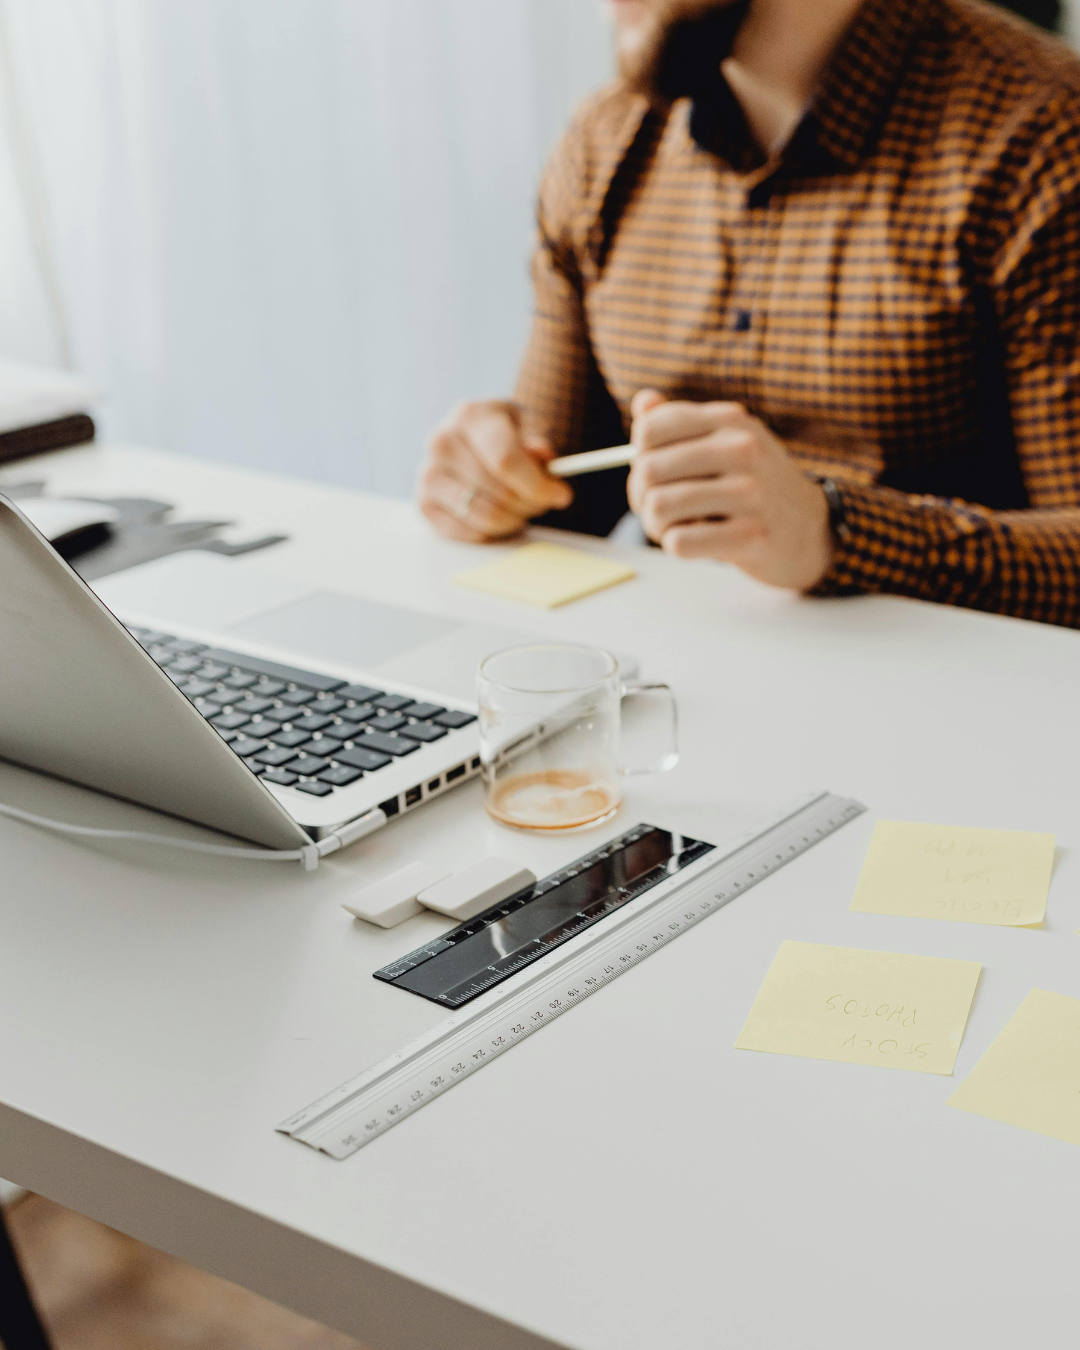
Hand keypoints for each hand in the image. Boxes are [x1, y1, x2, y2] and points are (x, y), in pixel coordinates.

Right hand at [419, 400, 572, 541]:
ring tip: (522, 506)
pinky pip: (470, 533)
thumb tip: (542, 456)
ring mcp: (428, 474)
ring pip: (486, 517)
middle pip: (499, 492)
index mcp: (469, 415)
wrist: (473, 441)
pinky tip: (500, 513)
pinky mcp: (423, 504)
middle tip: (543, 500)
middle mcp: (440, 442)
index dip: (537, 484)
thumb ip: (538, 440)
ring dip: (515, 519)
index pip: (505, 460)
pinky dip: (493, 531)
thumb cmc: (506, 434)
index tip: (561, 494)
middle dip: (531, 502)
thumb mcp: (528, 426)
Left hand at [626, 391, 833, 589]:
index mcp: (730, 420)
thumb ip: (681, 423)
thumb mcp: (726, 443)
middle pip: (648, 470)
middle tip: (659, 509)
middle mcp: (743, 449)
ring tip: (675, 527)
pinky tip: (697, 542)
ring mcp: (751, 493)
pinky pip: (680, 542)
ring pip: (659, 507)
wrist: (810, 531)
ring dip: (656, 525)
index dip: (639, 457)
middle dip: (642, 497)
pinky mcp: (752, 537)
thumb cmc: (754, 486)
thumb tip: (643, 402)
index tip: (656, 474)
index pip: (649, 429)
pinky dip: (677, 546)